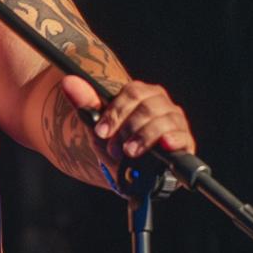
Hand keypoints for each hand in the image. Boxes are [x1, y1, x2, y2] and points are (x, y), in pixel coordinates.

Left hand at [58, 76, 195, 162]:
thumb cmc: (114, 142)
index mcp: (142, 94)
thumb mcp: (97, 126)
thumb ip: (85, 103)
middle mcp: (161, 104)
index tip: (101, 132)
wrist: (127, 171)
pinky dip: (173, 140)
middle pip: (147, 107)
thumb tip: (68, 81)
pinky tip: (164, 145)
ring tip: (129, 152)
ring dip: (144, 137)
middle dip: (127, 129)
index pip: (133, 93)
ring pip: (163, 121)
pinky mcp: (184, 141)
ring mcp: (174, 121)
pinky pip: (182, 136)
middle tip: (114, 148)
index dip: (116, 113)